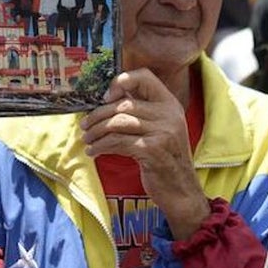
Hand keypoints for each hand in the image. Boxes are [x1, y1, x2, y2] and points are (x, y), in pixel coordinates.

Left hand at [79, 69, 209, 239]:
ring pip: (117, 122)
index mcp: (170, 104)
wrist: (182, 191)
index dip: (122, 81)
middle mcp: (169, 114)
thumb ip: (144, 113)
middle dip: (98, 115)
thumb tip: (108, 101)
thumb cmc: (166, 160)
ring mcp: (162, 132)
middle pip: (123, 104)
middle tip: (85, 126)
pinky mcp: (151, 150)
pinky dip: (100, 146)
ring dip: (96, 132)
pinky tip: (93, 152)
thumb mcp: (162, 130)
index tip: (106, 97)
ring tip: (87, 140)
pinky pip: (117, 142)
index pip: (144, 76)